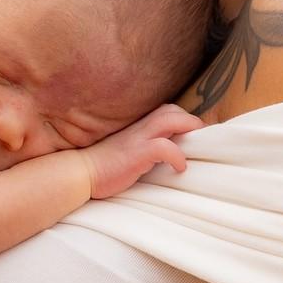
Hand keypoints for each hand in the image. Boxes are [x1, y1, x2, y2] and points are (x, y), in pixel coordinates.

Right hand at [79, 104, 203, 198]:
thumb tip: (166, 154)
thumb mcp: (126, 150)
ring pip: (170, 119)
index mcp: (137, 126)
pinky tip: (180, 168)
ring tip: (198, 145)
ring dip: (189, 129)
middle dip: (191, 121)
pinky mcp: (136, 154)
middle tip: (202, 139)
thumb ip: (143, 146)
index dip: (183, 120)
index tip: (196, 135)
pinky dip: (177, 156)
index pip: (166, 111)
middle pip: (171, 110)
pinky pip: (164, 147)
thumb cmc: (104, 166)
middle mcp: (139, 127)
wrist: (81, 172)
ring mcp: (138, 138)